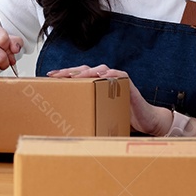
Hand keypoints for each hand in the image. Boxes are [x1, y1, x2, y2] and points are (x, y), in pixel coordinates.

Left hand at [46, 64, 171, 135]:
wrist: (146, 121)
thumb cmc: (122, 117)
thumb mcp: (100, 115)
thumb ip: (87, 114)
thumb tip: (64, 125)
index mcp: (97, 85)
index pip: (78, 75)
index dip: (64, 74)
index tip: (50, 77)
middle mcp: (106, 80)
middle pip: (85, 69)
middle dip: (69, 71)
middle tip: (56, 75)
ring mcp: (117, 80)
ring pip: (100, 69)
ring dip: (87, 72)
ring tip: (76, 76)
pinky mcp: (128, 85)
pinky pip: (120, 76)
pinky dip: (112, 74)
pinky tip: (103, 75)